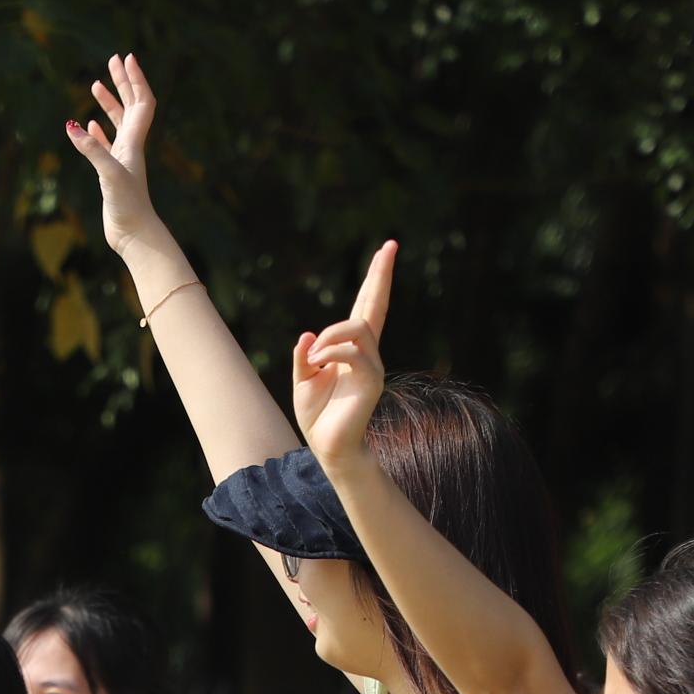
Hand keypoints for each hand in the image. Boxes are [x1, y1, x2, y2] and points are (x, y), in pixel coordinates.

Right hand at [64, 52, 165, 256]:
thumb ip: (92, 149)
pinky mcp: (112, 174)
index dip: (135, 79)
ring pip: (118, 124)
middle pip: (130, 106)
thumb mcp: (109, 175)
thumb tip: (72, 126)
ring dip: (109, 103)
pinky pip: (106, 146)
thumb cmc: (128, 207)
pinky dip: (98, 132)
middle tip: (113, 59)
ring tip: (96, 85)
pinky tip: (89, 126)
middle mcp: (131, 147)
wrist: (134, 236)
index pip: (140, 101)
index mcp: (134, 142)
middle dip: (122, 82)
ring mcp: (122, 160)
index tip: (126, 58)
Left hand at [296, 241, 397, 466]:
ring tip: (314, 359)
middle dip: (381, 275)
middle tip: (390, 246)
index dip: (375, 279)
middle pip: (375, 304)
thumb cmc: (318, 416)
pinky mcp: (371, 379)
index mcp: (351, 349)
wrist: (329, 447)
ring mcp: (372, 364)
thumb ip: (306, 356)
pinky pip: (352, 351)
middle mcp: (366, 352)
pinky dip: (330, 352)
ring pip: (356, 327)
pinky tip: (317, 366)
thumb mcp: (303, 380)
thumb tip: (309, 335)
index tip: (387, 250)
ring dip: (330, 336)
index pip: (366, 307)